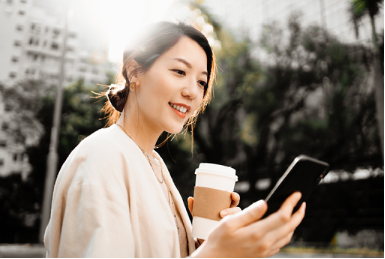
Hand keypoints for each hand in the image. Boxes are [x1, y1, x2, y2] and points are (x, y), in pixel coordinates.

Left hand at [188, 192, 241, 246]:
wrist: (204, 239)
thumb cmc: (204, 223)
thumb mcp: (199, 215)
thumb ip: (194, 208)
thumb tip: (190, 198)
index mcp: (226, 207)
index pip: (234, 200)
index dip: (235, 196)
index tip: (231, 194)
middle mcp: (232, 215)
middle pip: (238, 208)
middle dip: (234, 209)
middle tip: (222, 212)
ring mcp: (233, 223)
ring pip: (237, 218)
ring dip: (231, 217)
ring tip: (221, 218)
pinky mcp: (232, 231)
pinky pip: (235, 229)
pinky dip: (234, 228)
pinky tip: (228, 228)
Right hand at [191, 192, 305, 257]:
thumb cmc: (219, 239)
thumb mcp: (229, 222)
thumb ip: (249, 213)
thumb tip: (265, 203)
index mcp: (257, 233)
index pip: (282, 217)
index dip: (291, 203)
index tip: (296, 193)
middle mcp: (265, 243)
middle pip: (290, 226)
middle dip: (298, 212)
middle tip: (301, 201)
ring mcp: (265, 250)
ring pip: (288, 236)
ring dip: (295, 223)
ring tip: (296, 211)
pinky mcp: (264, 254)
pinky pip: (281, 243)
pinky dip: (287, 232)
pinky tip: (284, 226)